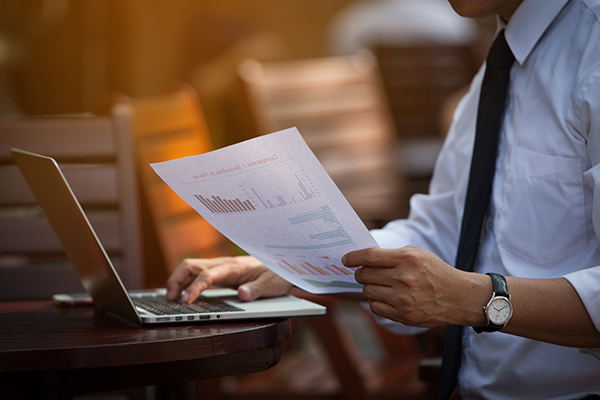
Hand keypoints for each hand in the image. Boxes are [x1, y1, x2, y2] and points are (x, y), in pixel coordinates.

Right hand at [166, 256, 292, 302]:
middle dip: (176, 280)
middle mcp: (223, 264)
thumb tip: (243, 294)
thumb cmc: (277, 275)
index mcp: (234, 267)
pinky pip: (197, 274)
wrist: (282, 265)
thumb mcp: (272, 285)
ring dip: (177, 280)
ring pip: (190, 268)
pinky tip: (182, 294)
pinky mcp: (219, 272)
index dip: (194, 288)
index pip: (208, 275)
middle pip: (191, 266)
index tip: (185, 301)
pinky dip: (185, 282)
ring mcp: (220, 267)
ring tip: (170, 298)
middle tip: (169, 299)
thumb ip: (257, 290)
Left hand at [343, 246, 487, 327]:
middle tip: (363, 272)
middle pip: (365, 275)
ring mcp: (403, 299)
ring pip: (368, 291)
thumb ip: (392, 255)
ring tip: (380, 284)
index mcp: (408, 259)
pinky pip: (375, 307)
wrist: (458, 297)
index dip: (354, 257)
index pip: (370, 257)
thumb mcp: (418, 254)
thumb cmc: (436, 272)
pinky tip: (386, 297)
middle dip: (360, 273)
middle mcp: (404, 279)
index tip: (346, 259)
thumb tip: (364, 258)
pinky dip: (376, 301)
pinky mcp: (403, 315)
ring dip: (369, 287)